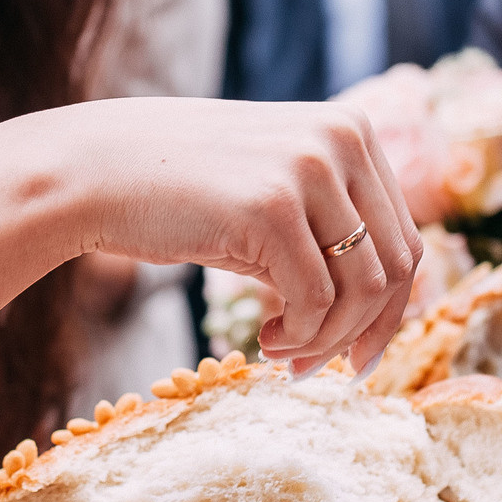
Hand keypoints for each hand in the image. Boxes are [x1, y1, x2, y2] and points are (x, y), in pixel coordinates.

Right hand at [50, 98, 420, 375]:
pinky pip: (315, 302)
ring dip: (326, 340)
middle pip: (396, 268)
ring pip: (363, 290)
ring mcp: (309, 169)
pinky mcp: (272, 207)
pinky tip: (263, 340)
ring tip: (282, 357)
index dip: (391, 311)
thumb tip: (388, 309)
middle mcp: (344, 139)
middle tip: (318, 370)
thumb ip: (332, 224)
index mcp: (355, 131)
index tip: (358, 356)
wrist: (96, 170)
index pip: (405, 239)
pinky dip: (298, 338)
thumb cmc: (185, 192)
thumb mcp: (277, 191)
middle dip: (363, 333)